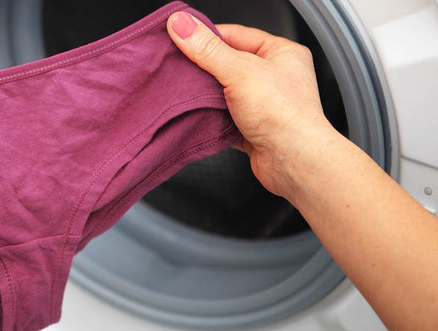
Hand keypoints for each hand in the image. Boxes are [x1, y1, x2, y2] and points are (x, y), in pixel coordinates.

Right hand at [166, 12, 338, 198]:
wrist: (293, 161)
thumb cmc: (285, 114)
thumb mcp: (239, 71)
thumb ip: (207, 49)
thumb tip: (182, 26)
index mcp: (281, 53)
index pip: (235, 34)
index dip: (207, 36)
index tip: (181, 38)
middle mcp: (275, 76)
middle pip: (227, 63)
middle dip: (203, 68)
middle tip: (180, 67)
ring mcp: (264, 103)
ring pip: (223, 92)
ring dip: (206, 95)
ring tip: (188, 93)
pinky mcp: (252, 127)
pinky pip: (223, 117)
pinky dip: (210, 117)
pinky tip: (199, 116)